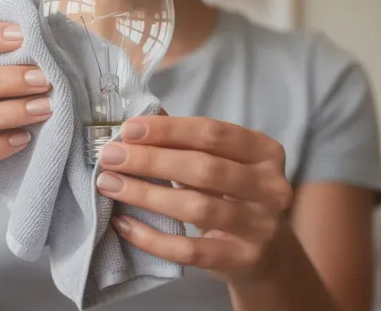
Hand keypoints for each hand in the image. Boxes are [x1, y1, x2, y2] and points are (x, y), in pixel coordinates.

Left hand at [95, 115, 292, 283]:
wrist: (268, 253)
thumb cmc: (235, 195)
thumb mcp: (221, 162)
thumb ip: (186, 141)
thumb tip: (139, 122)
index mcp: (265, 152)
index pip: (213, 134)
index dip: (168, 130)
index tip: (128, 130)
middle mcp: (270, 187)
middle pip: (204, 168)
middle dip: (151, 160)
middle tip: (111, 157)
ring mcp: (259, 226)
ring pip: (196, 208)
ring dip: (146, 194)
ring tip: (110, 185)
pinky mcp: (242, 259)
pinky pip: (190, 251)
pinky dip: (152, 238)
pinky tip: (124, 224)